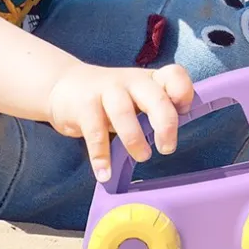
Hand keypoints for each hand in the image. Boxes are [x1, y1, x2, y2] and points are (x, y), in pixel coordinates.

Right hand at [47, 63, 194, 182]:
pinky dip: (100, 156)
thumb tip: (174, 136)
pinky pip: (94, 132)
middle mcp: (131, 82)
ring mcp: (106, 91)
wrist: (64, 86)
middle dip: (165, 122)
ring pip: (123, 112)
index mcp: (149, 80)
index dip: (183, 91)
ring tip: (142, 156)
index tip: (184, 111)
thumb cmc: (110, 99)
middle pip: (154, 96)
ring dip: (134, 138)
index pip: (173, 75)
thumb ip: (156, 111)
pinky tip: (105, 173)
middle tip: (167, 148)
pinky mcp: (84, 105)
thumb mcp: (136, 98)